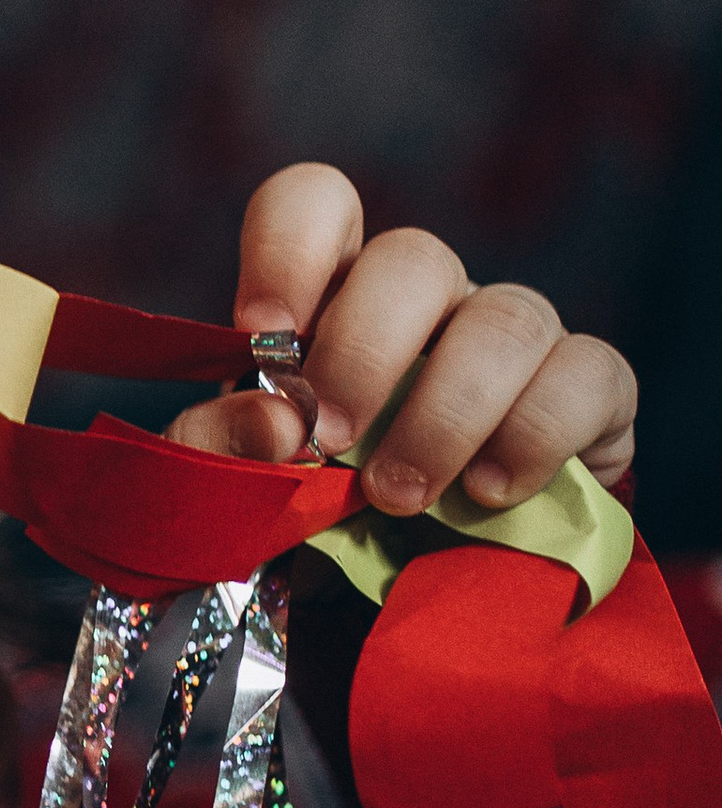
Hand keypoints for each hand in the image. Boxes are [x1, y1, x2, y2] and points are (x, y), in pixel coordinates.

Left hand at [168, 162, 636, 512]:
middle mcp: (428, 301)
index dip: (289, 248)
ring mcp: (513, 339)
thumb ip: (219, 451)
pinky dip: (537, 435)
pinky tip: (488, 493)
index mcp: (331, 299)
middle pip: (415, 257)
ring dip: (446, 412)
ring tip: (400, 498)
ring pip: (508, 317)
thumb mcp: (241, 492)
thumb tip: (271, 423)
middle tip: (329, 443)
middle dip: (365, 352)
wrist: (410, 602)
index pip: (317, 204)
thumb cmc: (316, 521)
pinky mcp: (590, 393)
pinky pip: (589, 375)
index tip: (263, 335)